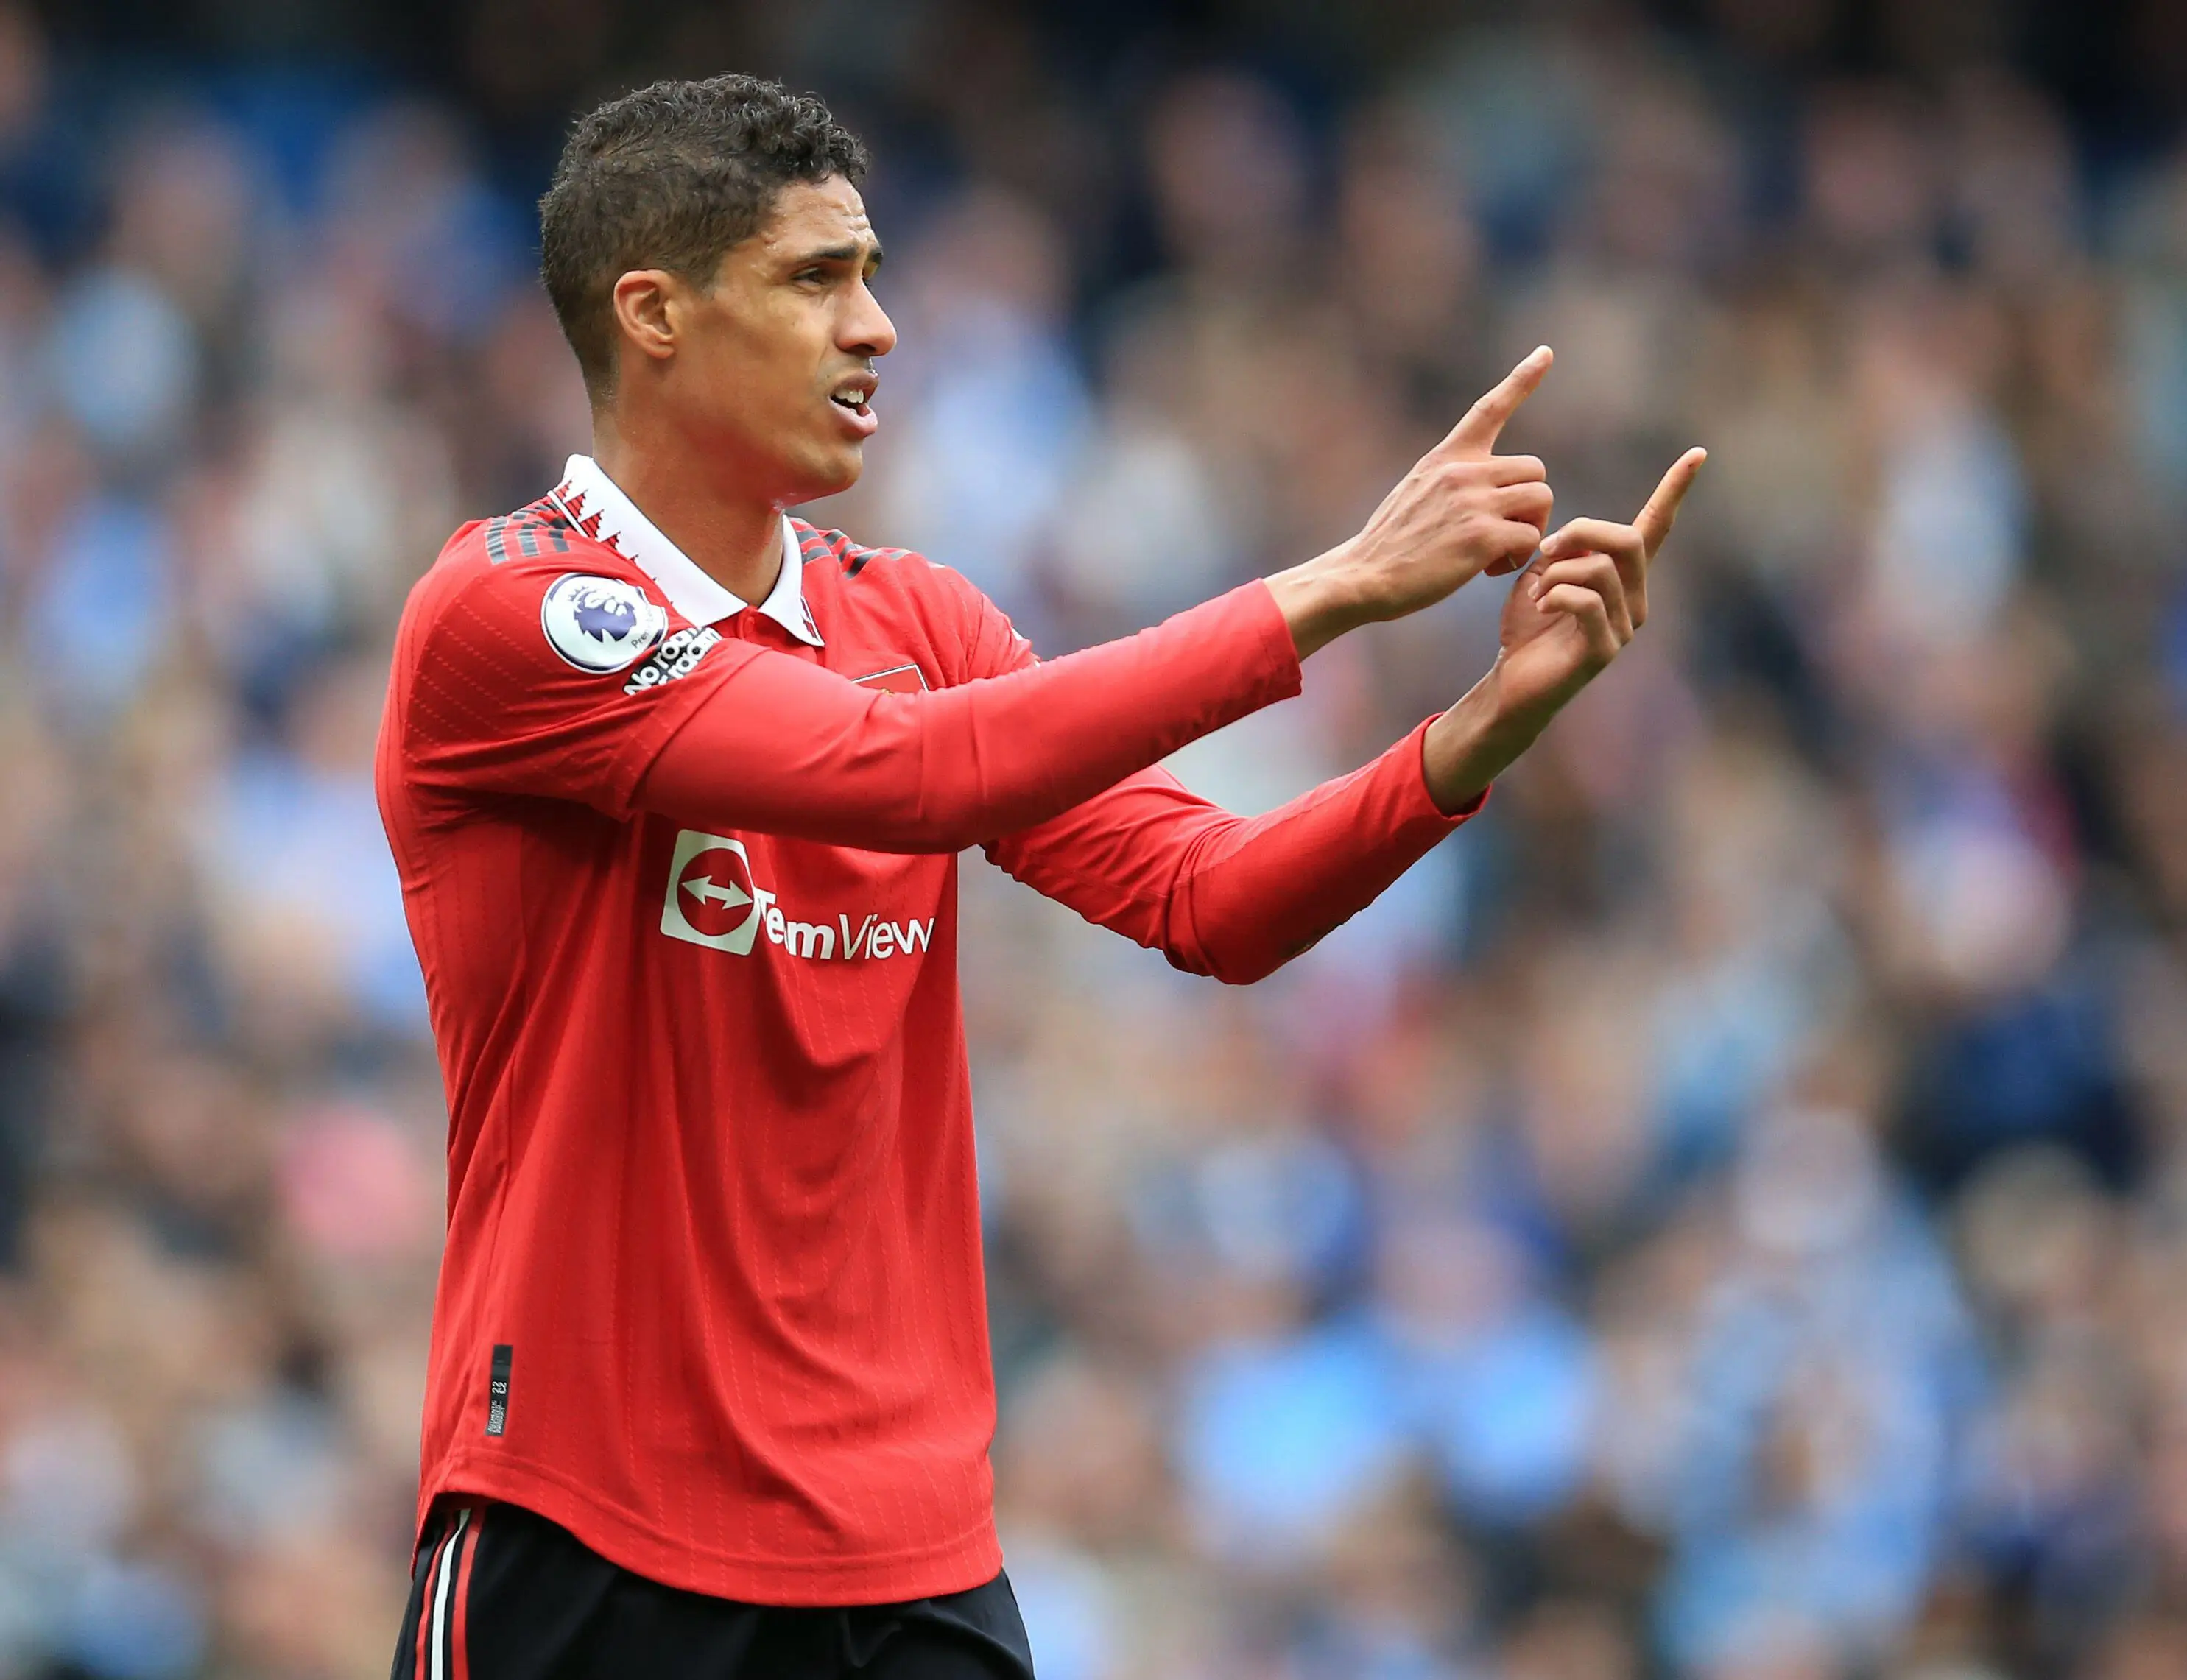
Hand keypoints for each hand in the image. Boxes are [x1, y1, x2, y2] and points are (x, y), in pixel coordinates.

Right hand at [1267, 347, 1556, 658]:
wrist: (1363, 576)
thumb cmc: (1389, 545)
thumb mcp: (1415, 492)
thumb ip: (1452, 480)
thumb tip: (1489, 487)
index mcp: (1446, 458)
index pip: (1489, 408)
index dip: (1523, 378)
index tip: (1545, 352)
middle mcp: (1462, 471)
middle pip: (1535, 469)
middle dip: (1530, 502)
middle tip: (1506, 532)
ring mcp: (1473, 502)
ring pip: (1541, 498)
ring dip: (1531, 528)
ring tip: (1500, 552)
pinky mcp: (1482, 537)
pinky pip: (1531, 538)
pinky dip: (1520, 558)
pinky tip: (1490, 571)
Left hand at [1422, 446, 1706, 810]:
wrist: (1511, 682)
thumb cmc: (1527, 626)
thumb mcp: (1542, 574)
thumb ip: (1565, 549)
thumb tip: (1574, 536)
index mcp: (1624, 576)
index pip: (1656, 526)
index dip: (1675, 490)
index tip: (1697, 454)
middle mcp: (1635, 599)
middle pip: (1627, 538)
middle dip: (1581, 531)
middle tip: (1545, 549)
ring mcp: (1624, 627)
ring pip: (1601, 568)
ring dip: (1557, 570)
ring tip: (1535, 590)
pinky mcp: (1604, 650)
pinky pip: (1586, 600)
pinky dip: (1555, 593)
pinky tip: (1540, 606)